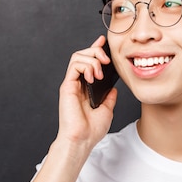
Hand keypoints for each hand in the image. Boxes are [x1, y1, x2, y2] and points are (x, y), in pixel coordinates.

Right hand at [56, 35, 117, 149]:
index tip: (103, 41)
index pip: (89, 62)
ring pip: (78, 56)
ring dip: (92, 58)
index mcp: (86, 87)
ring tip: (100, 71)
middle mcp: (77, 83)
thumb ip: (109, 98)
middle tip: (107, 60)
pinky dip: (85, 66)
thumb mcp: (107, 110)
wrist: (82, 140)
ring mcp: (71, 84)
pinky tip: (92, 77)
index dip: (95, 48)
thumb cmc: (91, 130)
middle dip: (96, 51)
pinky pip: (74, 65)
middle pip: (83, 54)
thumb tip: (114, 89)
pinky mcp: (67, 86)